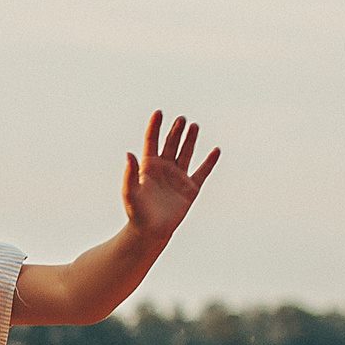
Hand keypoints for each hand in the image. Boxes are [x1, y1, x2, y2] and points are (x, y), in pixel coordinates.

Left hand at [123, 110, 219, 240]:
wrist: (150, 232)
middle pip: (170, 144)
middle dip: (175, 131)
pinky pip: (202, 172)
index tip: (158, 112)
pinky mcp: (190, 189)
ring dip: (190, 140)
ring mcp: (178, 177)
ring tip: (194, 125)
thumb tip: (129, 153)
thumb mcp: (130, 192)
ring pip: (186, 153)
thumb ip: (130, 173)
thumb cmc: (136, 213)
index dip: (155, 127)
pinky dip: (209, 162)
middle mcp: (164, 168)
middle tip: (181, 119)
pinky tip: (215, 150)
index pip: (152, 141)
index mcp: (148, 167)